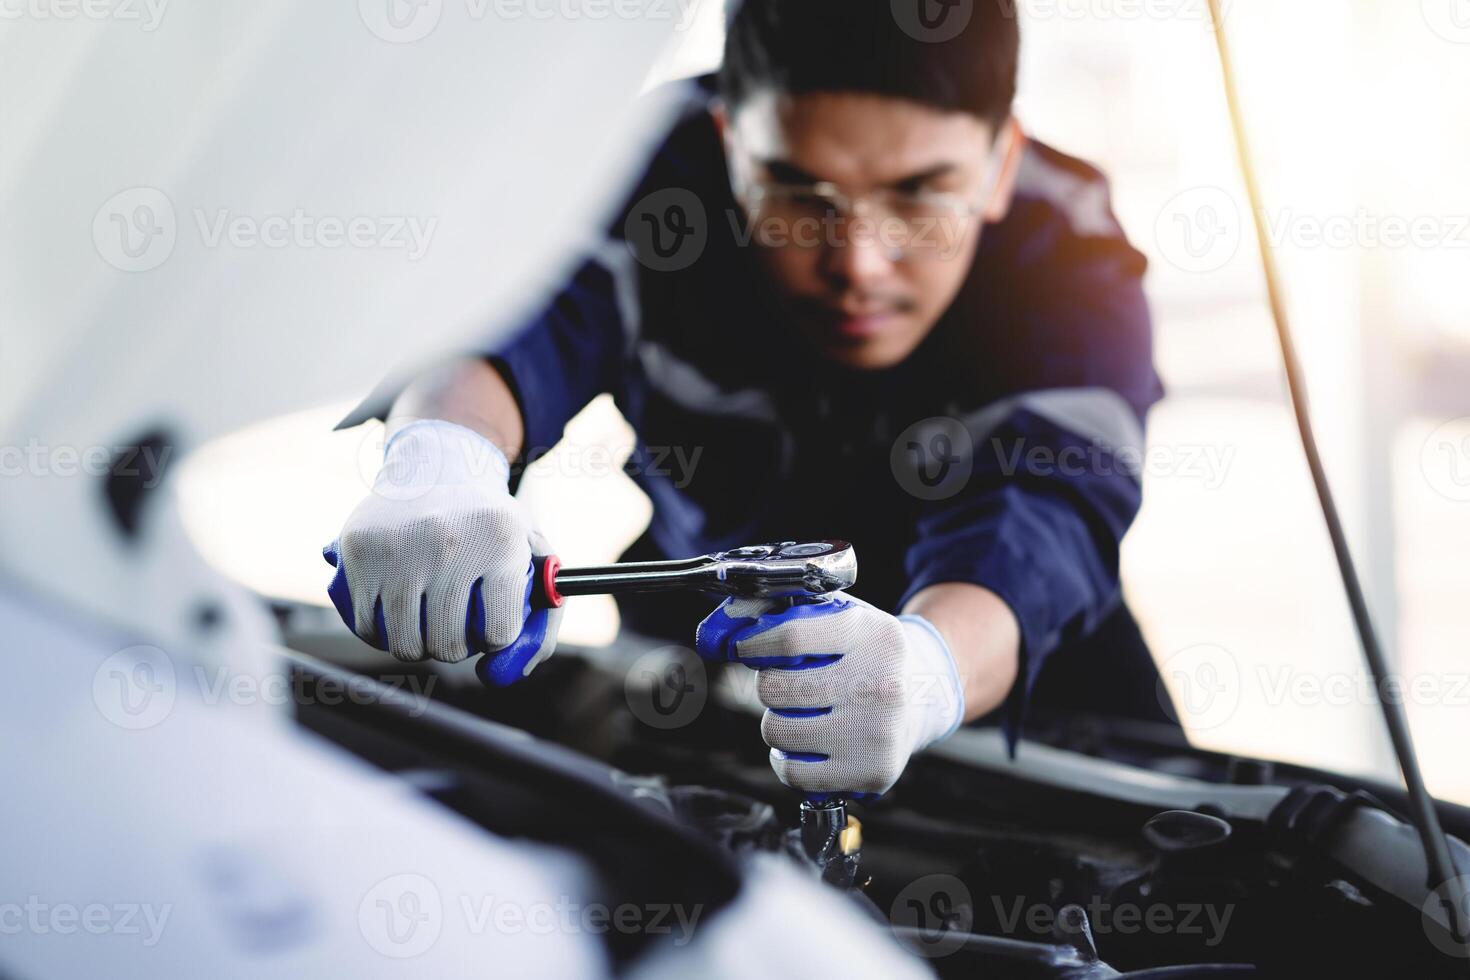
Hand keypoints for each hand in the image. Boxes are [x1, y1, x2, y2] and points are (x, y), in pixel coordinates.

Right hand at [323, 419, 561, 684]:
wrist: (435, 468)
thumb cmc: (489, 524)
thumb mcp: (531, 553)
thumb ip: (543, 619)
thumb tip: (499, 677)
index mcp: (501, 540)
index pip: (499, 632)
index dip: (496, 638)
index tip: (493, 623)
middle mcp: (450, 542)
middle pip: (449, 645)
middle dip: (456, 647)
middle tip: (456, 625)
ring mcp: (400, 548)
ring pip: (404, 644)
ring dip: (418, 644)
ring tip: (428, 621)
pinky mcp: (359, 551)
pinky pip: (365, 627)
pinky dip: (381, 632)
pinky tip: (397, 612)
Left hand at [695, 593, 963, 796]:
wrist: (926, 693)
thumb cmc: (869, 654)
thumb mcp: (847, 618)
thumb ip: (794, 614)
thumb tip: (727, 631)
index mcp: (872, 636)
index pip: (791, 639)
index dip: (755, 645)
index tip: (747, 649)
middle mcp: (880, 684)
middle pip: (779, 688)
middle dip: (769, 686)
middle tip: (784, 686)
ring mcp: (877, 731)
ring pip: (779, 731)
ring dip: (776, 723)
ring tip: (798, 715)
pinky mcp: (872, 770)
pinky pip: (794, 772)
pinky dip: (787, 760)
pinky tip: (805, 746)